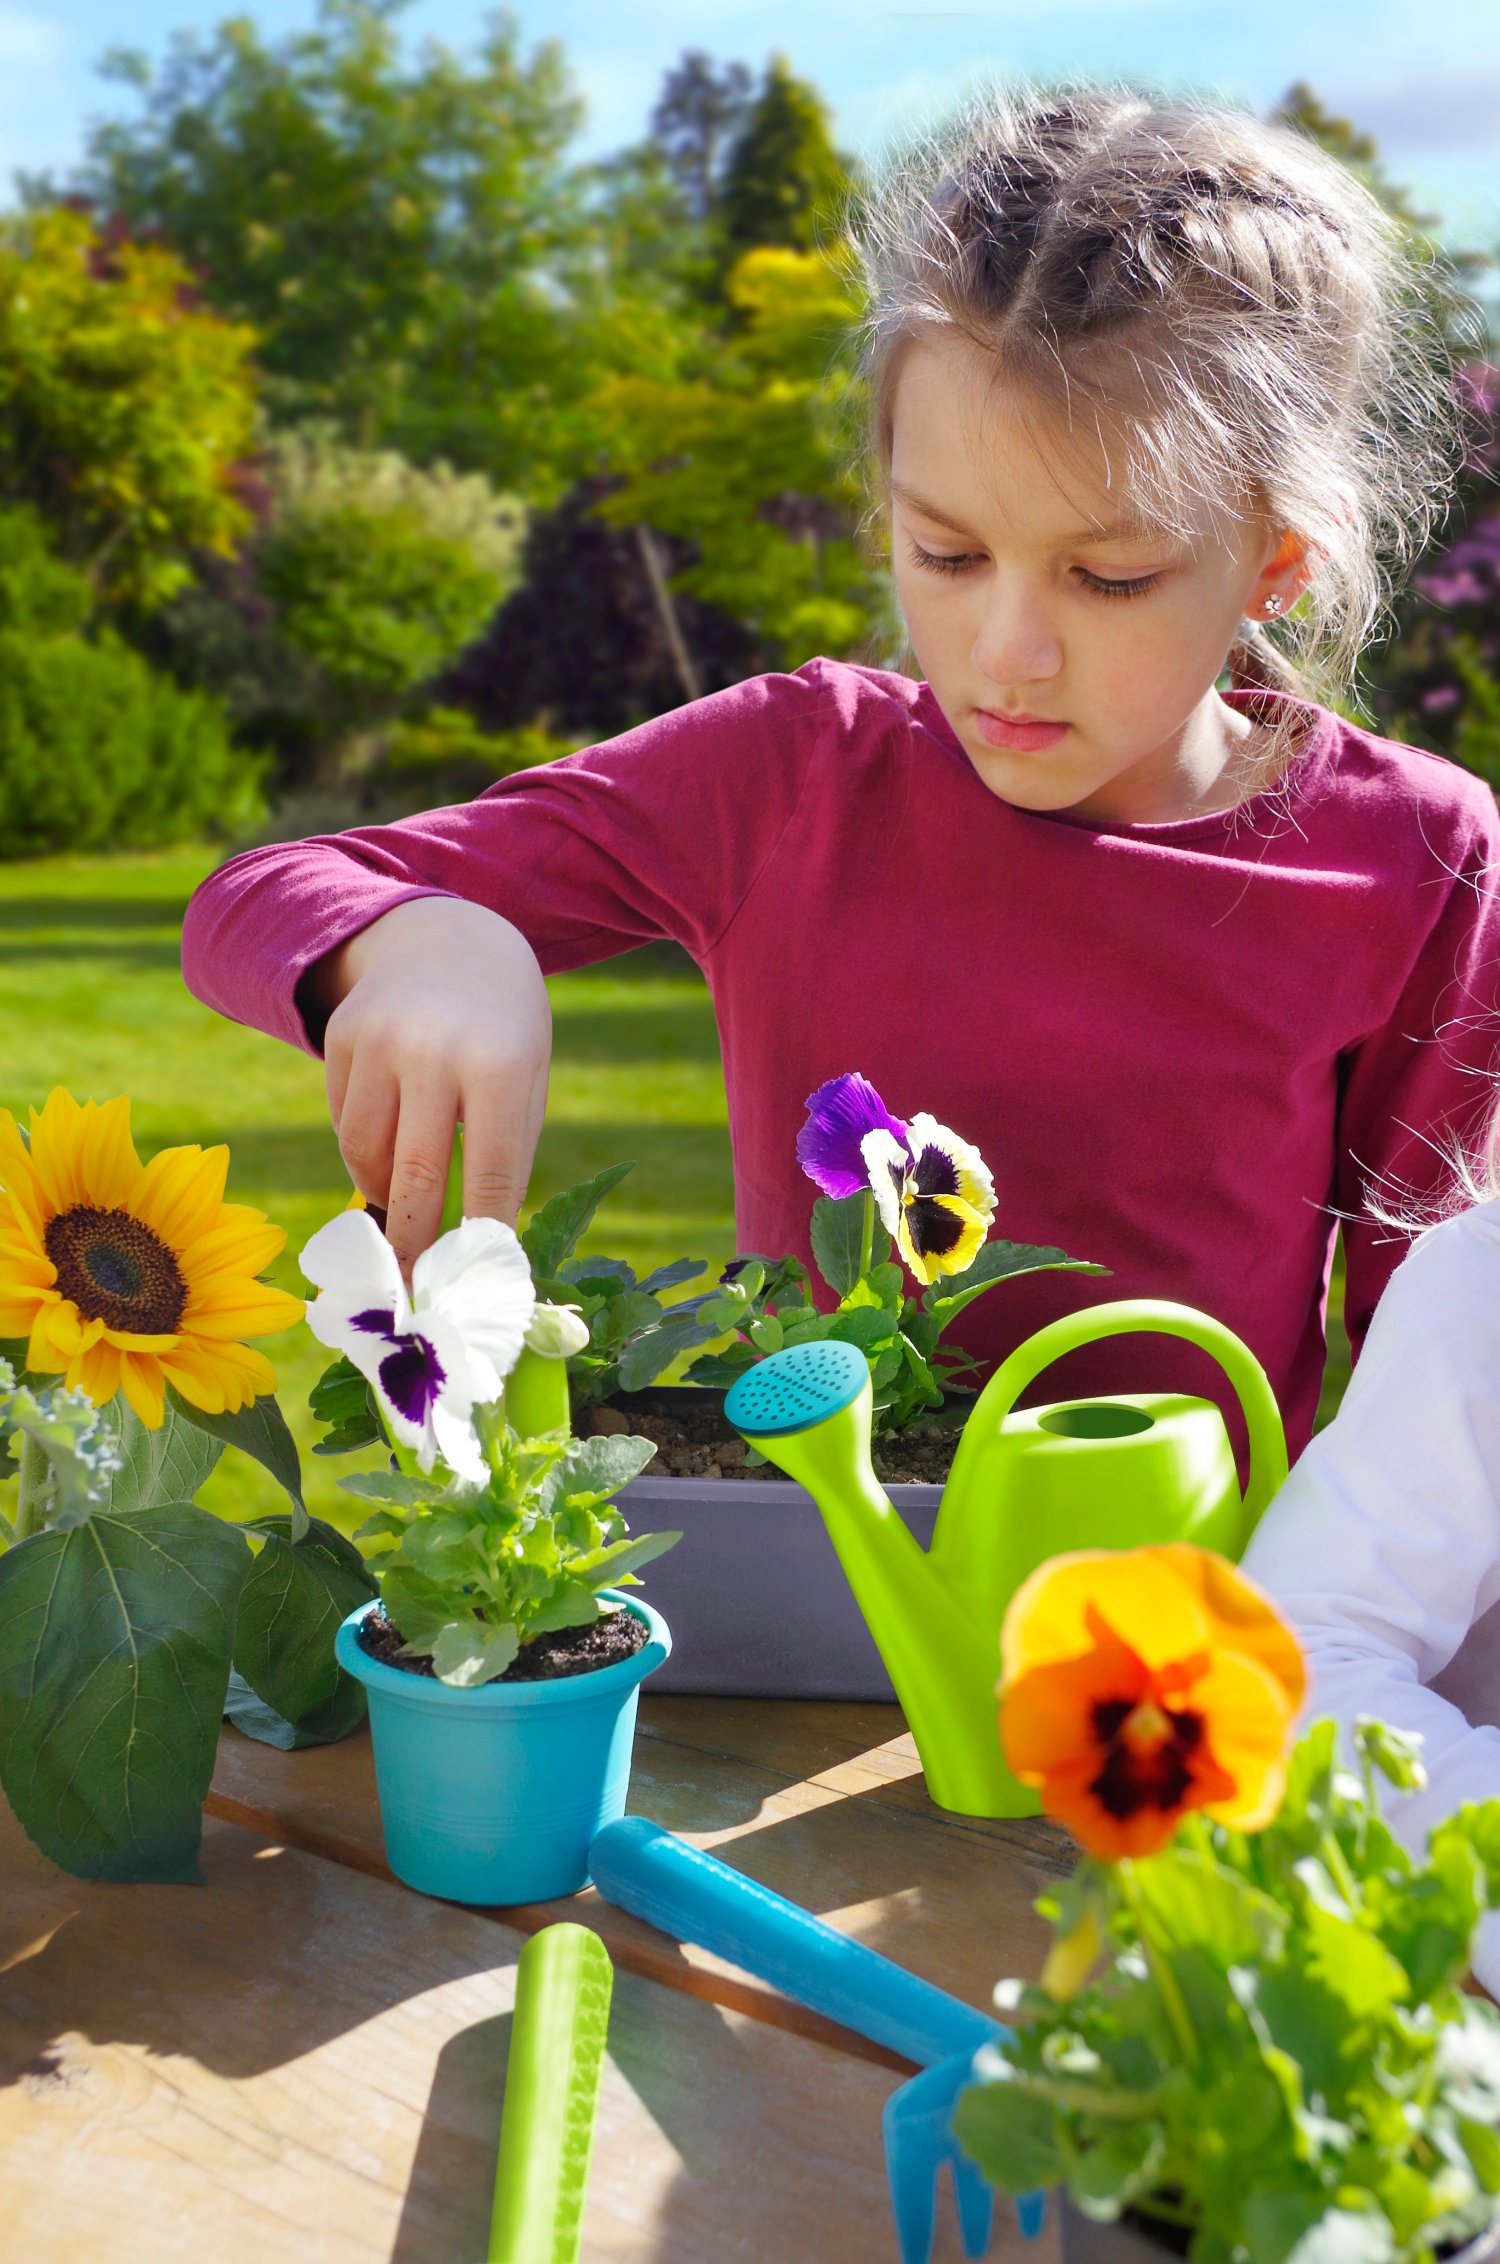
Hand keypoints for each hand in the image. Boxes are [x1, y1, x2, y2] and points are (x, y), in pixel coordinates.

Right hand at [316, 898, 551, 1277]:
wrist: (451, 938)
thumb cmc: (505, 1029)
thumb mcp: (528, 1079)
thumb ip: (506, 1154)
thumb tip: (477, 1245)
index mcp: (500, 1064)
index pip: (491, 1172)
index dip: (481, 1235)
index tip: (475, 1284)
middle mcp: (434, 1050)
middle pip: (415, 1173)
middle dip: (413, 1243)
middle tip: (413, 1290)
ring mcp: (379, 1041)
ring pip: (366, 1153)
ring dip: (384, 1196)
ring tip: (404, 1208)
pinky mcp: (341, 1037)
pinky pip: (344, 1121)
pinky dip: (363, 1153)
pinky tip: (387, 1147)